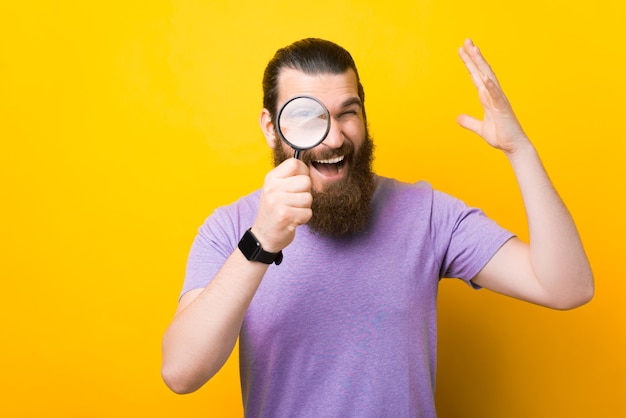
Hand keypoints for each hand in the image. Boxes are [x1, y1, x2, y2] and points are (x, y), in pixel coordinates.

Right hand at [252, 158, 312, 252]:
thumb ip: (292, 178)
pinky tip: (292, 220)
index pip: (295, 163)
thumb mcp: (277, 189)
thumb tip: (315, 172)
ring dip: (304, 207)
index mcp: (271, 178)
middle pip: (306, 181)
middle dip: (305, 193)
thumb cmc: (275, 211)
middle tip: (293, 202)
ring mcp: (277, 202)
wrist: (264, 236)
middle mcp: (272, 188)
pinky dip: (303, 218)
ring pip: (308, 197)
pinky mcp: (285, 216)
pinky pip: (308, 212)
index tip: (299, 183)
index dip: (303, 172)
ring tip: (292, 211)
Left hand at [457, 38, 528, 154]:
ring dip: (481, 64)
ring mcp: (499, 100)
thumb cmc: (501, 136)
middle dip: (474, 57)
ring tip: (474, 50)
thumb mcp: (480, 128)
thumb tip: (457, 118)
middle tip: (466, 41)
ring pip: (489, 77)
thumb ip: (469, 122)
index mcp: (488, 97)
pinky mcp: (503, 109)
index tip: (462, 50)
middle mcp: (494, 95)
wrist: (514, 146)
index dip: (469, 63)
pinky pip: (496, 95)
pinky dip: (490, 85)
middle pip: (482, 71)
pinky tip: (484, 76)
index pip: (476, 76)